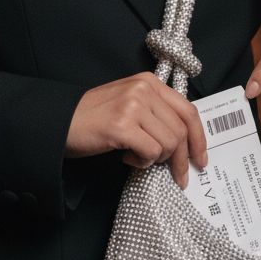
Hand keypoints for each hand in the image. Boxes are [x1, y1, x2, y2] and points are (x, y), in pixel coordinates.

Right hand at [64, 71, 207, 188]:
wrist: (59, 121)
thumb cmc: (94, 117)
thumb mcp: (131, 103)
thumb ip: (157, 113)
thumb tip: (185, 142)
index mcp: (149, 82)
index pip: (188, 111)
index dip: (199, 138)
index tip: (200, 159)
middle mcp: (144, 89)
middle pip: (181, 130)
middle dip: (181, 159)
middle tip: (178, 177)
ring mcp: (132, 106)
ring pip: (168, 143)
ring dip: (156, 159)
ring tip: (136, 157)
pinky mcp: (121, 125)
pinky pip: (150, 152)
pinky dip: (142, 163)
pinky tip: (126, 158)